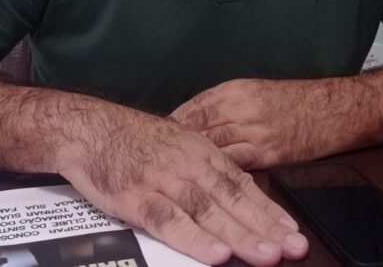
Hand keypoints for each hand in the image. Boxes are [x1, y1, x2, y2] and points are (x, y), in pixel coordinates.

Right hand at [52, 101, 307, 265]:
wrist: (88, 129)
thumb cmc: (133, 141)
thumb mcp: (177, 145)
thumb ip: (206, 171)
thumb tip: (241, 196)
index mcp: (200, 152)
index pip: (242, 185)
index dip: (269, 210)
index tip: (293, 231)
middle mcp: (187, 165)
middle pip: (232, 200)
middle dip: (266, 227)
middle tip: (294, 248)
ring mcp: (162, 181)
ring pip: (208, 212)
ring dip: (240, 235)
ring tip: (266, 255)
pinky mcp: (136, 197)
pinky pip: (169, 221)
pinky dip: (194, 238)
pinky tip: (215, 254)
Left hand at [170, 79, 335, 169]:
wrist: (331, 109)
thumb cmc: (294, 101)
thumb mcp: (255, 91)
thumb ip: (226, 104)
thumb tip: (196, 119)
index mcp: (235, 90)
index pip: (194, 107)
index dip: (173, 123)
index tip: (157, 135)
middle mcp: (241, 108)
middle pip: (198, 128)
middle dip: (177, 145)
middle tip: (160, 159)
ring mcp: (254, 131)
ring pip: (213, 148)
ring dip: (195, 161)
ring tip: (177, 173)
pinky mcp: (267, 152)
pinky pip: (235, 164)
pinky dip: (220, 173)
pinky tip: (208, 182)